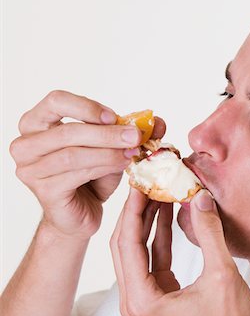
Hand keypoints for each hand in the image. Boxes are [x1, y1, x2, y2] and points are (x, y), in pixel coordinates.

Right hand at [9, 90, 165, 238]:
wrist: (82, 214)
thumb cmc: (91, 178)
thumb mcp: (111, 149)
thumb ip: (130, 132)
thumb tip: (158, 121)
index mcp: (36, 124)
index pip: (56, 101)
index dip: (87, 106)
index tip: (114, 117)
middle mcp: (25, 144)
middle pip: (67, 131)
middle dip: (106, 133)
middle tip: (135, 136)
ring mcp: (30, 169)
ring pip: (73, 154)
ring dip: (107, 152)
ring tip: (132, 153)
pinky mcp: (43, 191)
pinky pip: (75, 174)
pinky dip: (102, 167)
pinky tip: (121, 165)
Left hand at [110, 188, 249, 315]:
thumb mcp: (221, 275)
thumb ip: (209, 233)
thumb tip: (200, 199)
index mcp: (142, 299)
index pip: (127, 243)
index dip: (134, 210)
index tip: (140, 183)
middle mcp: (135, 299)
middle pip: (125, 244)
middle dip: (136, 211)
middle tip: (146, 183)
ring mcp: (144, 296)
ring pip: (136, 249)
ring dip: (147, 220)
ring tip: (157, 191)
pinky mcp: (156, 292)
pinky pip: (151, 256)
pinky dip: (159, 234)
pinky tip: (167, 213)